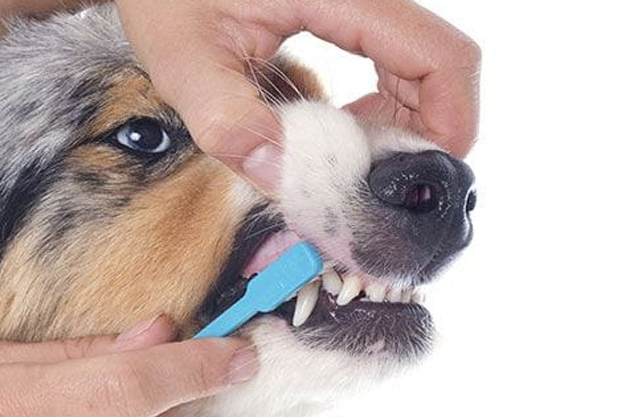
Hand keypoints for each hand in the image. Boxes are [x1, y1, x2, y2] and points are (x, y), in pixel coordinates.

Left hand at [114, 0, 480, 191]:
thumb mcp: (182, 58)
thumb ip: (227, 120)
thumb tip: (281, 179)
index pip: (438, 56)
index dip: (448, 124)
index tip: (416, 180)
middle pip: (441, 63)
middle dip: (421, 132)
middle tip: (370, 182)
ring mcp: (358, 0)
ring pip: (421, 63)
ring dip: (401, 120)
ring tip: (347, 159)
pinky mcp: (347, 8)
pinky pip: (390, 57)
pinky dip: (380, 102)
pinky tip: (337, 129)